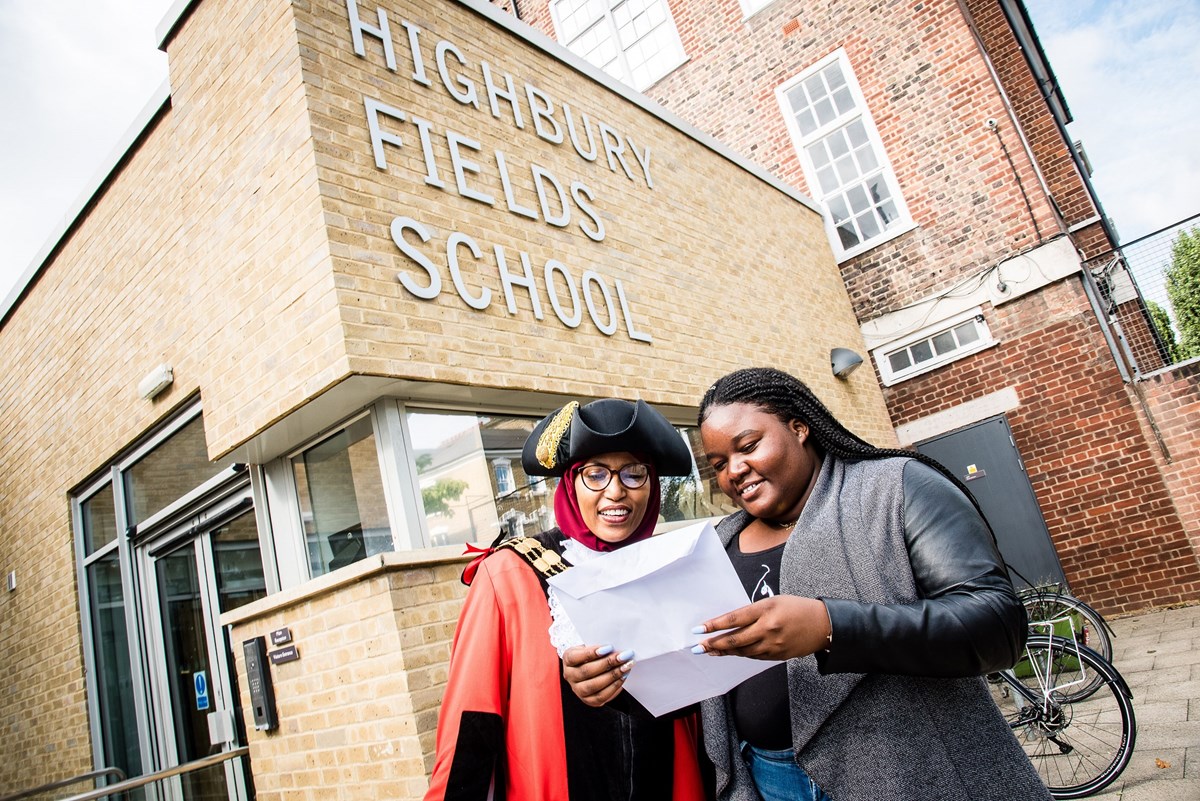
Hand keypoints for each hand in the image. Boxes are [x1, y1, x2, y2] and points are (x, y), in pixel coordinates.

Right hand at [562, 644, 634, 706]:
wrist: (590, 668)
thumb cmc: (592, 655)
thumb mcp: (590, 647)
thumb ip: (599, 648)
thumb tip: (616, 649)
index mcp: (568, 660)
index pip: (576, 657)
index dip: (592, 652)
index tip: (608, 647)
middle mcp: (569, 676)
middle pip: (587, 671)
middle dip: (608, 663)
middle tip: (622, 657)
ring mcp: (577, 690)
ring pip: (594, 685)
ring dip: (612, 676)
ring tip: (625, 667)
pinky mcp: (588, 700)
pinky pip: (601, 696)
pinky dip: (614, 687)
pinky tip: (622, 677)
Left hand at [693, 596, 830, 660]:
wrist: (823, 625)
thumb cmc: (797, 608)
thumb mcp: (773, 602)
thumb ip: (752, 612)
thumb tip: (730, 623)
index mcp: (766, 610)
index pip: (734, 618)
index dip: (714, 625)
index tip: (699, 629)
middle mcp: (768, 628)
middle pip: (735, 639)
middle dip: (713, 643)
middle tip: (697, 647)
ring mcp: (773, 644)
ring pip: (742, 650)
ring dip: (723, 651)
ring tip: (709, 651)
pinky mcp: (777, 656)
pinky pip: (753, 656)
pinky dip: (740, 654)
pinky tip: (729, 652)